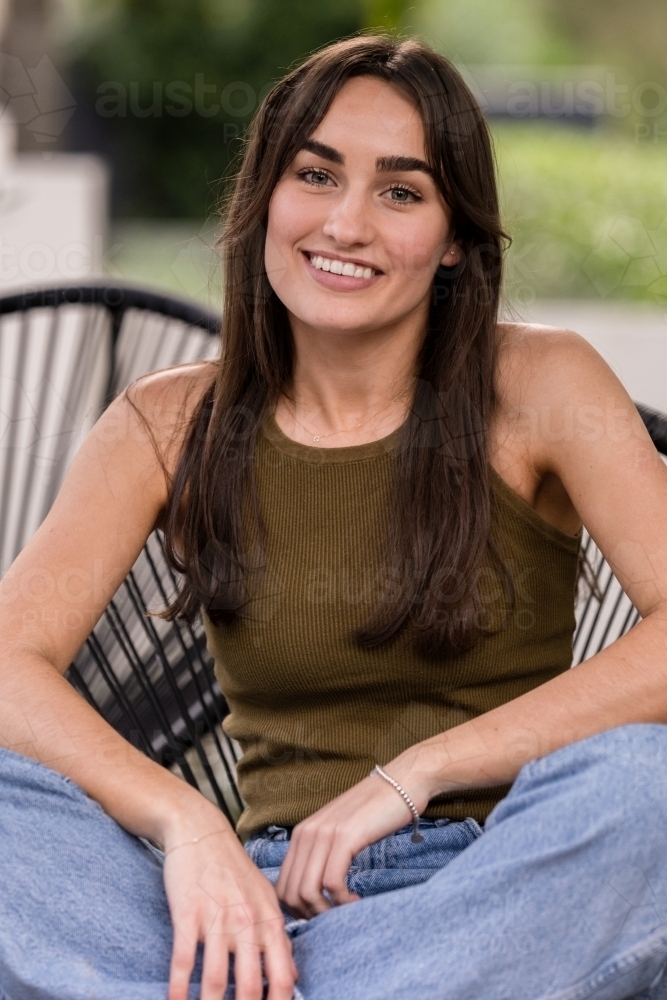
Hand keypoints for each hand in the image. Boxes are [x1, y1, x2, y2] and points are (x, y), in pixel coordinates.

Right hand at [162, 807, 297, 999]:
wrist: (201, 831)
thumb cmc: (233, 868)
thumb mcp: (264, 896)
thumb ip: (277, 936)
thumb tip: (291, 977)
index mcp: (269, 919)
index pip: (282, 976)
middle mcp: (246, 921)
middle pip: (248, 986)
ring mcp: (216, 918)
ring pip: (214, 979)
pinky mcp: (187, 914)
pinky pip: (183, 960)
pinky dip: (178, 988)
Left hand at [275, 759, 428, 918]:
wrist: (401, 782)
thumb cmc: (374, 811)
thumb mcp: (339, 832)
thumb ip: (323, 854)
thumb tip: (314, 890)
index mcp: (301, 834)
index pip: (282, 885)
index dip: (297, 910)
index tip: (320, 916)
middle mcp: (307, 833)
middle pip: (290, 893)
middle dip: (309, 915)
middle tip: (333, 919)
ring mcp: (324, 834)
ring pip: (307, 891)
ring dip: (326, 912)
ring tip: (345, 910)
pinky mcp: (345, 837)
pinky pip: (331, 882)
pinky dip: (342, 900)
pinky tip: (356, 899)